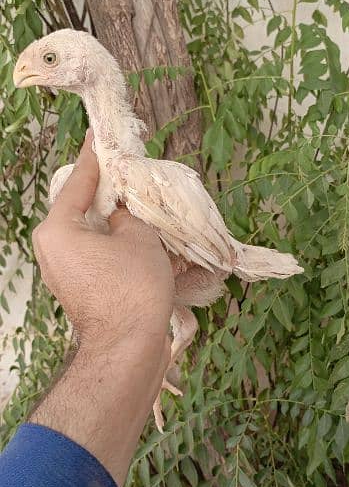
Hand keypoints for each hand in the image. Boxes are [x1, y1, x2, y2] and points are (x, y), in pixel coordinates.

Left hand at [32, 130, 173, 485]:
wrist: (129, 352)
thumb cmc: (131, 290)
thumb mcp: (139, 238)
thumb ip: (130, 212)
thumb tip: (124, 209)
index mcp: (58, 229)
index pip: (79, 180)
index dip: (96, 156)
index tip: (101, 135)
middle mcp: (54, 249)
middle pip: (87, 209)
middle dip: (115, 195)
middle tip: (134, 173)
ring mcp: (68, 273)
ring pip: (99, 235)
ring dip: (127, 226)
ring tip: (150, 210)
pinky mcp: (84, 291)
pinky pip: (105, 259)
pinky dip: (128, 251)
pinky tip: (155, 245)